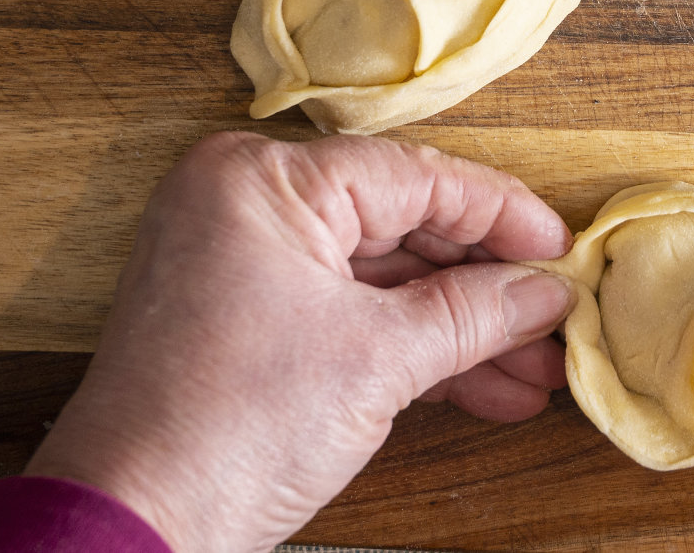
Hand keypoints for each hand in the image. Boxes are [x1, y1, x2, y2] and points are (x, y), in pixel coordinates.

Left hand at [25, 132, 575, 552]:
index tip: (564, 250)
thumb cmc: (230, 429)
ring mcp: (245, 260)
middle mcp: (248, 200)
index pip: (414, 176)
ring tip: (535, 369)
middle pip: (401, 225)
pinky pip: (346, 310)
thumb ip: (474, 314)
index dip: (501, 215)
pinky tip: (485, 386)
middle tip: (556, 316)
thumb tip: (546, 292)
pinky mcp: (247, 317)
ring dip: (459, 327)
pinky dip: (410, 349)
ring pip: (381, 277)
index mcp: (265, 179)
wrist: (129, 533)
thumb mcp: (377, 361)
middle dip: (485, 285)